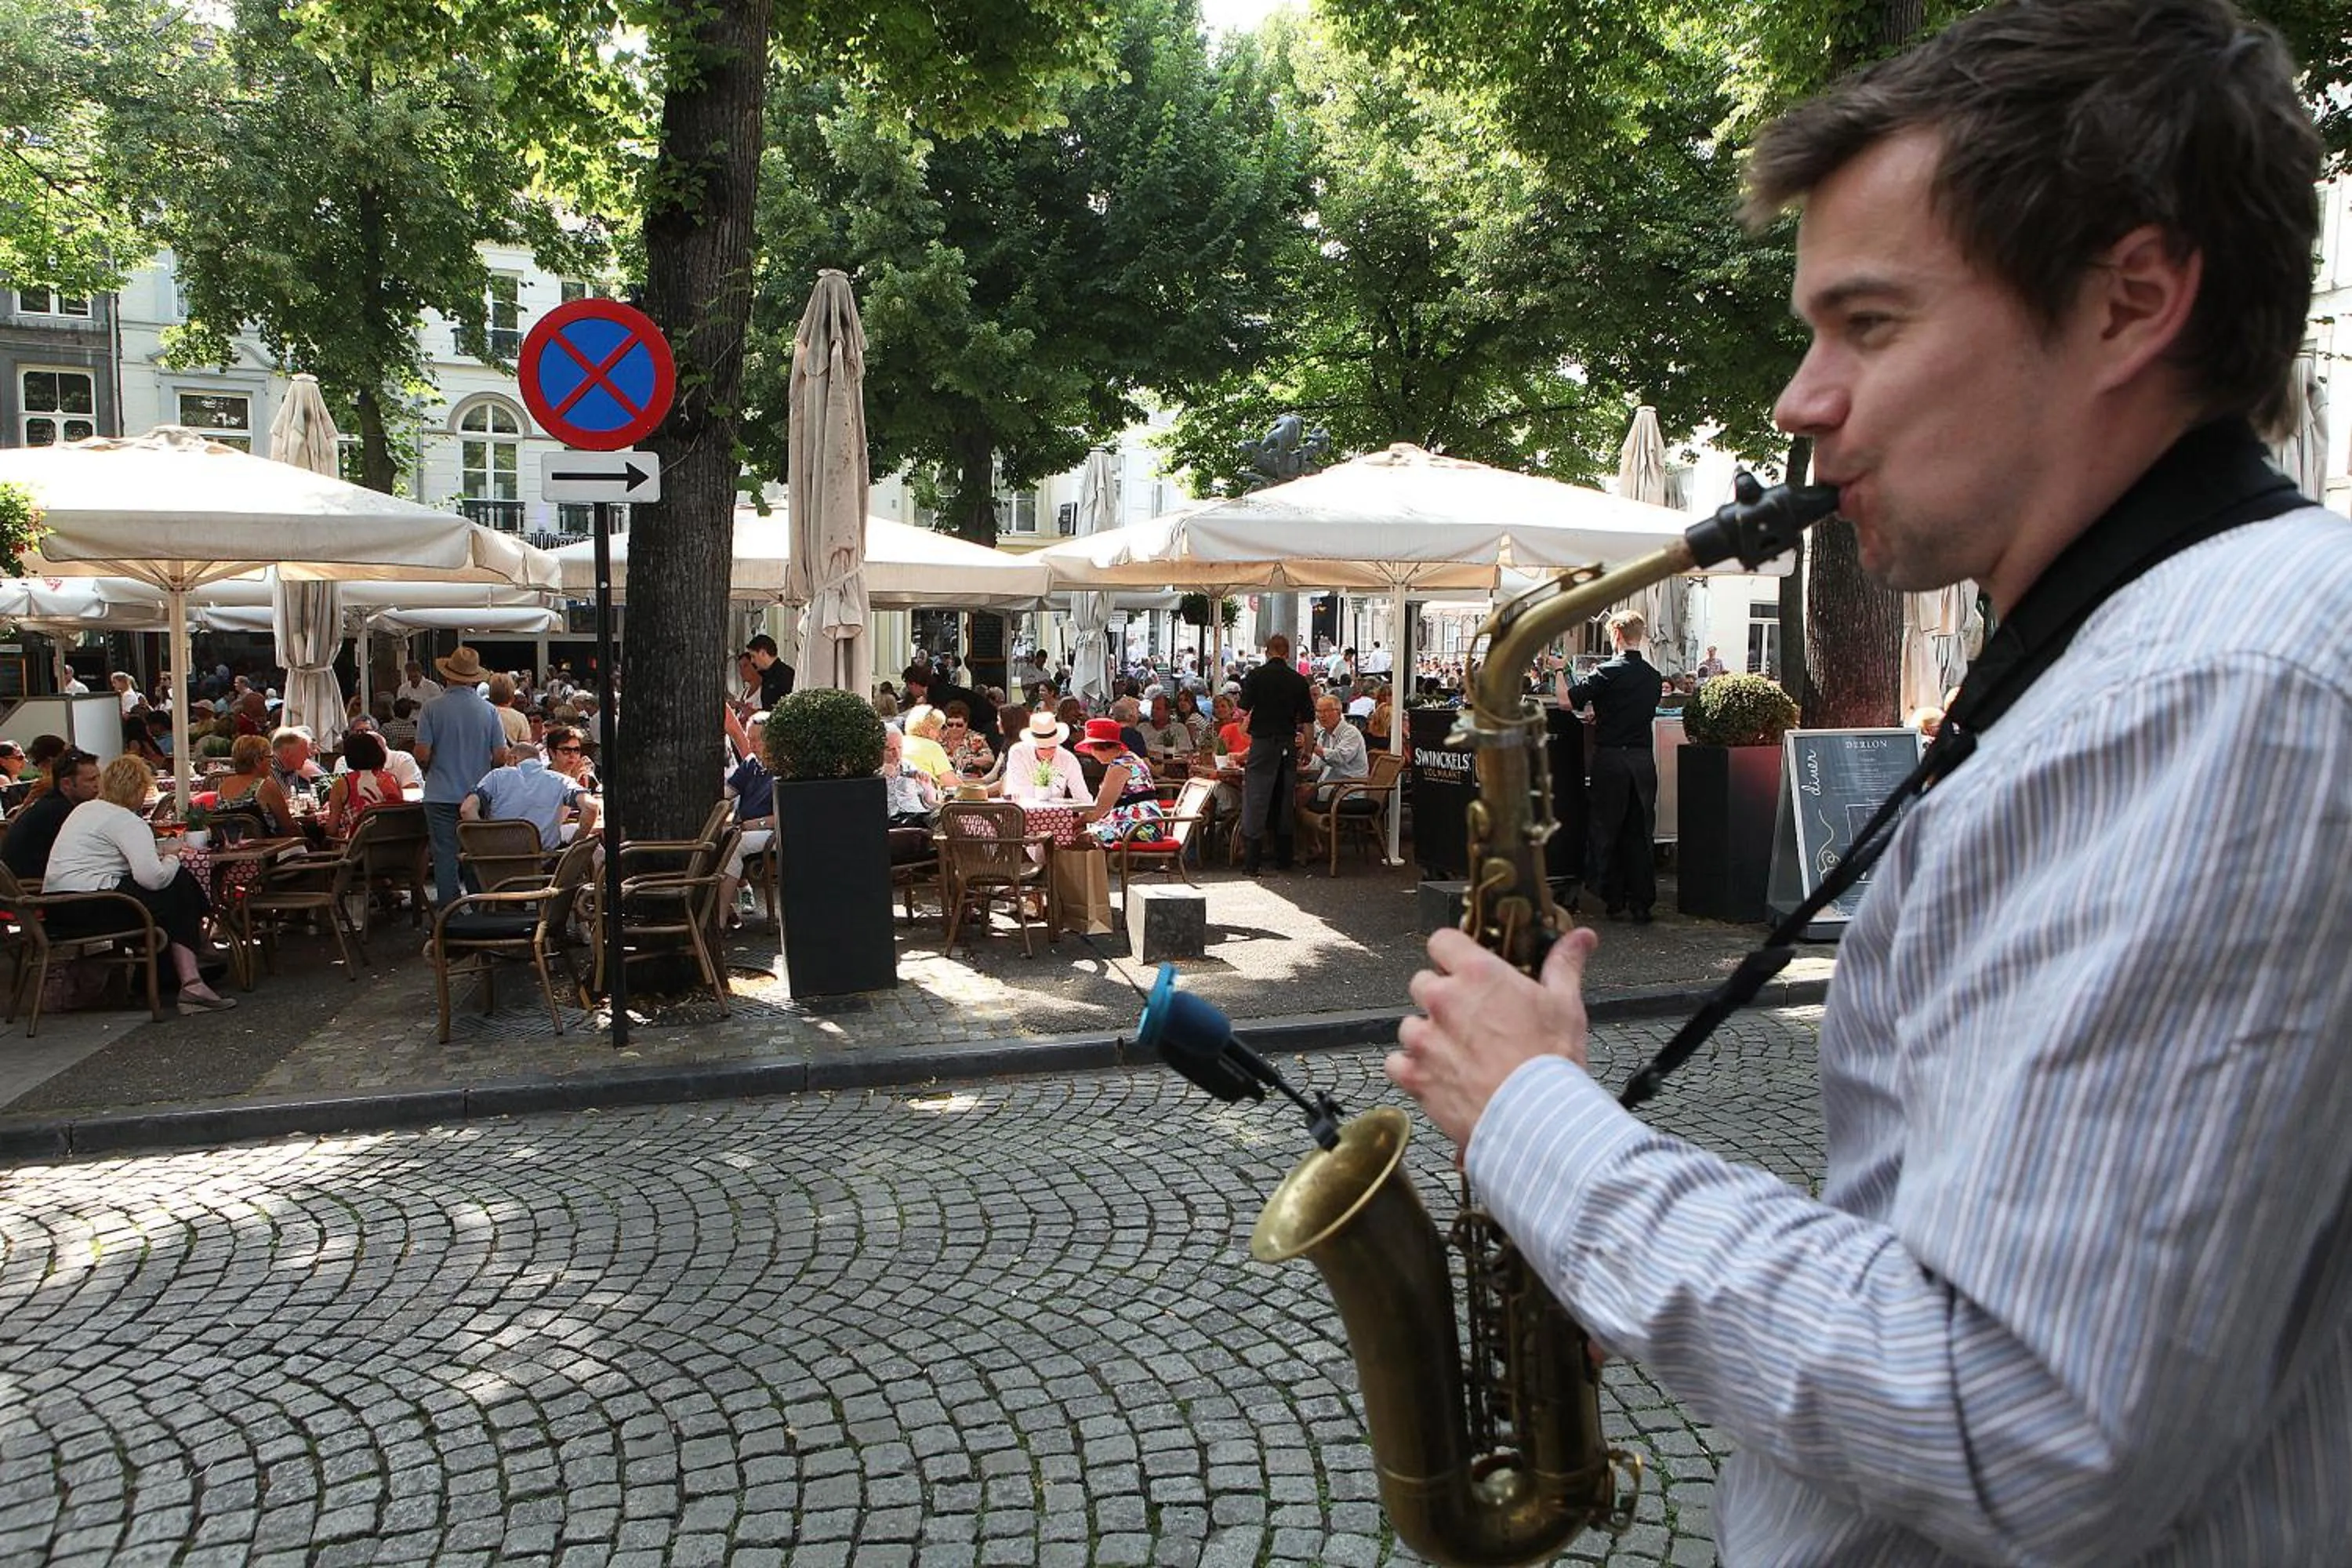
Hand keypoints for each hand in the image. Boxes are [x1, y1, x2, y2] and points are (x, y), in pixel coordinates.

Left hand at [1386, 925, 1599, 1149]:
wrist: (1535, 1120)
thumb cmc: (1551, 1062)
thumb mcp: (1565, 1005)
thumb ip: (1564, 964)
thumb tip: (1582, 937)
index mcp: (1477, 974)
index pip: (1442, 941)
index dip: (1451, 953)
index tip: (1463, 967)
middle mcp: (1443, 1000)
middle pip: (1423, 983)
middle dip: (1440, 996)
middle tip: (1469, 1017)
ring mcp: (1424, 1039)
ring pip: (1410, 1024)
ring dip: (1427, 1035)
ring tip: (1458, 1054)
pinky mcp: (1414, 1075)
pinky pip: (1397, 1063)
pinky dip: (1412, 1069)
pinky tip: (1438, 1077)